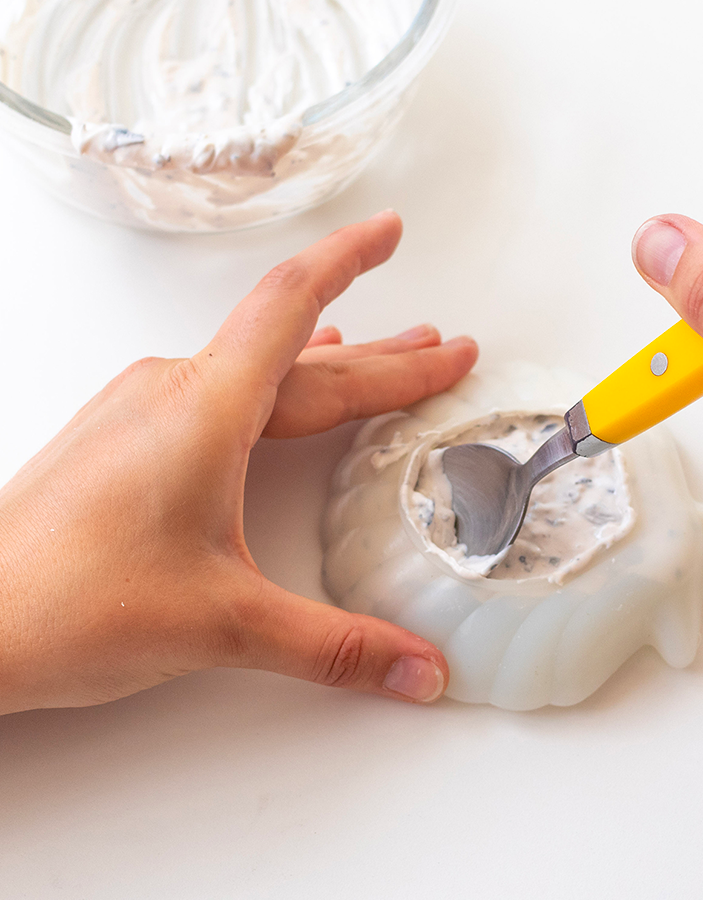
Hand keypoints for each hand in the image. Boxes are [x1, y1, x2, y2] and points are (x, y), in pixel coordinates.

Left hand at [0, 211, 476, 714]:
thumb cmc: (64, 602)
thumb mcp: (225, 624)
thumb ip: (336, 646)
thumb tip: (419, 669)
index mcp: (207, 407)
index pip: (295, 302)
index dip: (353, 259)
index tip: (392, 231)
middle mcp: (174, 393)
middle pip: (302, 350)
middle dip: (385, 353)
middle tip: (442, 348)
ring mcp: (143, 413)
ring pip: (260, 369)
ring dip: (332, 365)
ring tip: (385, 359)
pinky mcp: (125, 440)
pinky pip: (219, 389)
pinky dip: (274, 384)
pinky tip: (280, 394)